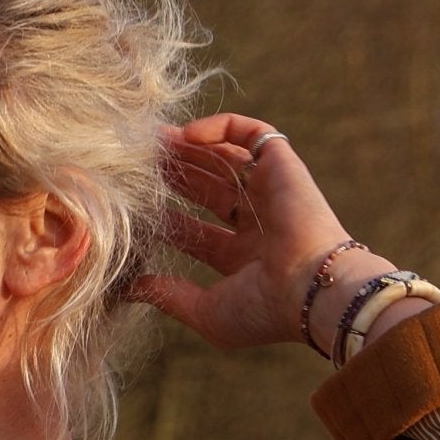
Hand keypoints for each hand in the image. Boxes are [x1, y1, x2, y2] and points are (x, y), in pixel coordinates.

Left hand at [130, 114, 395, 352]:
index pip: (195, 232)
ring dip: (189, 150)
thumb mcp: (206, 312)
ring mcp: (270, 193)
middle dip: (174, 178)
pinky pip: (250, 133)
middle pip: (207, 191)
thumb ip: (168, 296)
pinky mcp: (281, 165)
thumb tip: (127, 287)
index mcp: (241, 260)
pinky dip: (219, 127)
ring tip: (152, 144)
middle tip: (136, 167)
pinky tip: (185, 135)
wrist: (312, 287)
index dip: (165, 220)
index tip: (131, 211)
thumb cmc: (264, 310)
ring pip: (224, 159)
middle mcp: (257, 223)